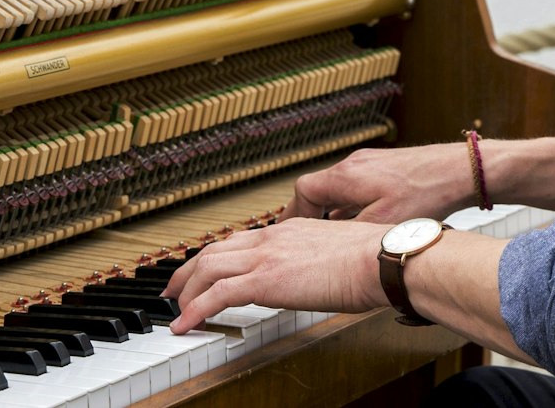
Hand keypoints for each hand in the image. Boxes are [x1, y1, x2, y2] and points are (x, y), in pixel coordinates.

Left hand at [162, 218, 388, 333]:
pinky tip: (186, 324)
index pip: (239, 241)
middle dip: (187, 270)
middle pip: (214, 250)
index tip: (203, 271)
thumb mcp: (335, 252)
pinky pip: (217, 294)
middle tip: (173, 289)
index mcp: (287, 230)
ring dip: (186, 291)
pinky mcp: (266, 280)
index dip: (214, 256)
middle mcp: (271, 238)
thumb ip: (315, 261)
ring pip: (208, 268)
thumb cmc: (372, 259)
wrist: (381, 259)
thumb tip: (313, 276)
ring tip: (174, 310)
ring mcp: (266, 257)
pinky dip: (195, 309)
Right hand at [287, 144, 474, 223]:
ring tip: (330, 236)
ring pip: (338, 190)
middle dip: (310, 215)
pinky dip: (351, 205)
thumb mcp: (382, 223)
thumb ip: (349, 233)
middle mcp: (354, 165)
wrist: (460, 171)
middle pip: (318, 190)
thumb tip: (328, 247)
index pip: (303, 191)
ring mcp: (370, 164)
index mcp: (346, 176)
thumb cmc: (426, 192)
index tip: (289, 233)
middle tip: (303, 237)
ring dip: (331, 211)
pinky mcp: (386, 168)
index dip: (293, 214)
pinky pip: (356, 187)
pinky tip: (361, 223)